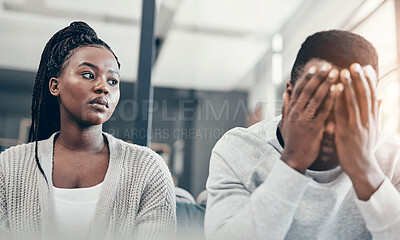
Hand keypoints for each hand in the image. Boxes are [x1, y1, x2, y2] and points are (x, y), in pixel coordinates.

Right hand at [281, 62, 337, 172]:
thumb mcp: (286, 123)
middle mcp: (296, 113)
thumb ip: (286, 106)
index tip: (315, 68)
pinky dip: (331, 100)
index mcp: (290, 111)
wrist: (294, 159)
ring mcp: (304, 121)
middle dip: (318, 77)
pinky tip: (339, 91)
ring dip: (326, 84)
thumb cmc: (292, 141)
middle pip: (307, 91)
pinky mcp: (314, 129)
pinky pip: (324, 111)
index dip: (306, 78)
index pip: (298, 90)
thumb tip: (286, 91)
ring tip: (336, 73)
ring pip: (316, 98)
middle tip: (328, 66)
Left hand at [334, 63, 384, 199]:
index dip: (370, 81)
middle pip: (365, 96)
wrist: (362, 168)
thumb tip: (381, 99)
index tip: (366, 68)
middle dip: (360, 79)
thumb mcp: (373, 130)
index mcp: (373, 119)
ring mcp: (357, 126)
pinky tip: (335, 89)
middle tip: (355, 64)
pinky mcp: (346, 132)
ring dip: (349, 85)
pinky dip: (339, 100)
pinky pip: (342, 113)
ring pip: (354, 102)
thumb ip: (375, 114)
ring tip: (344, 71)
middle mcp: (367, 120)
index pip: (373, 96)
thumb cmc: (364, 148)